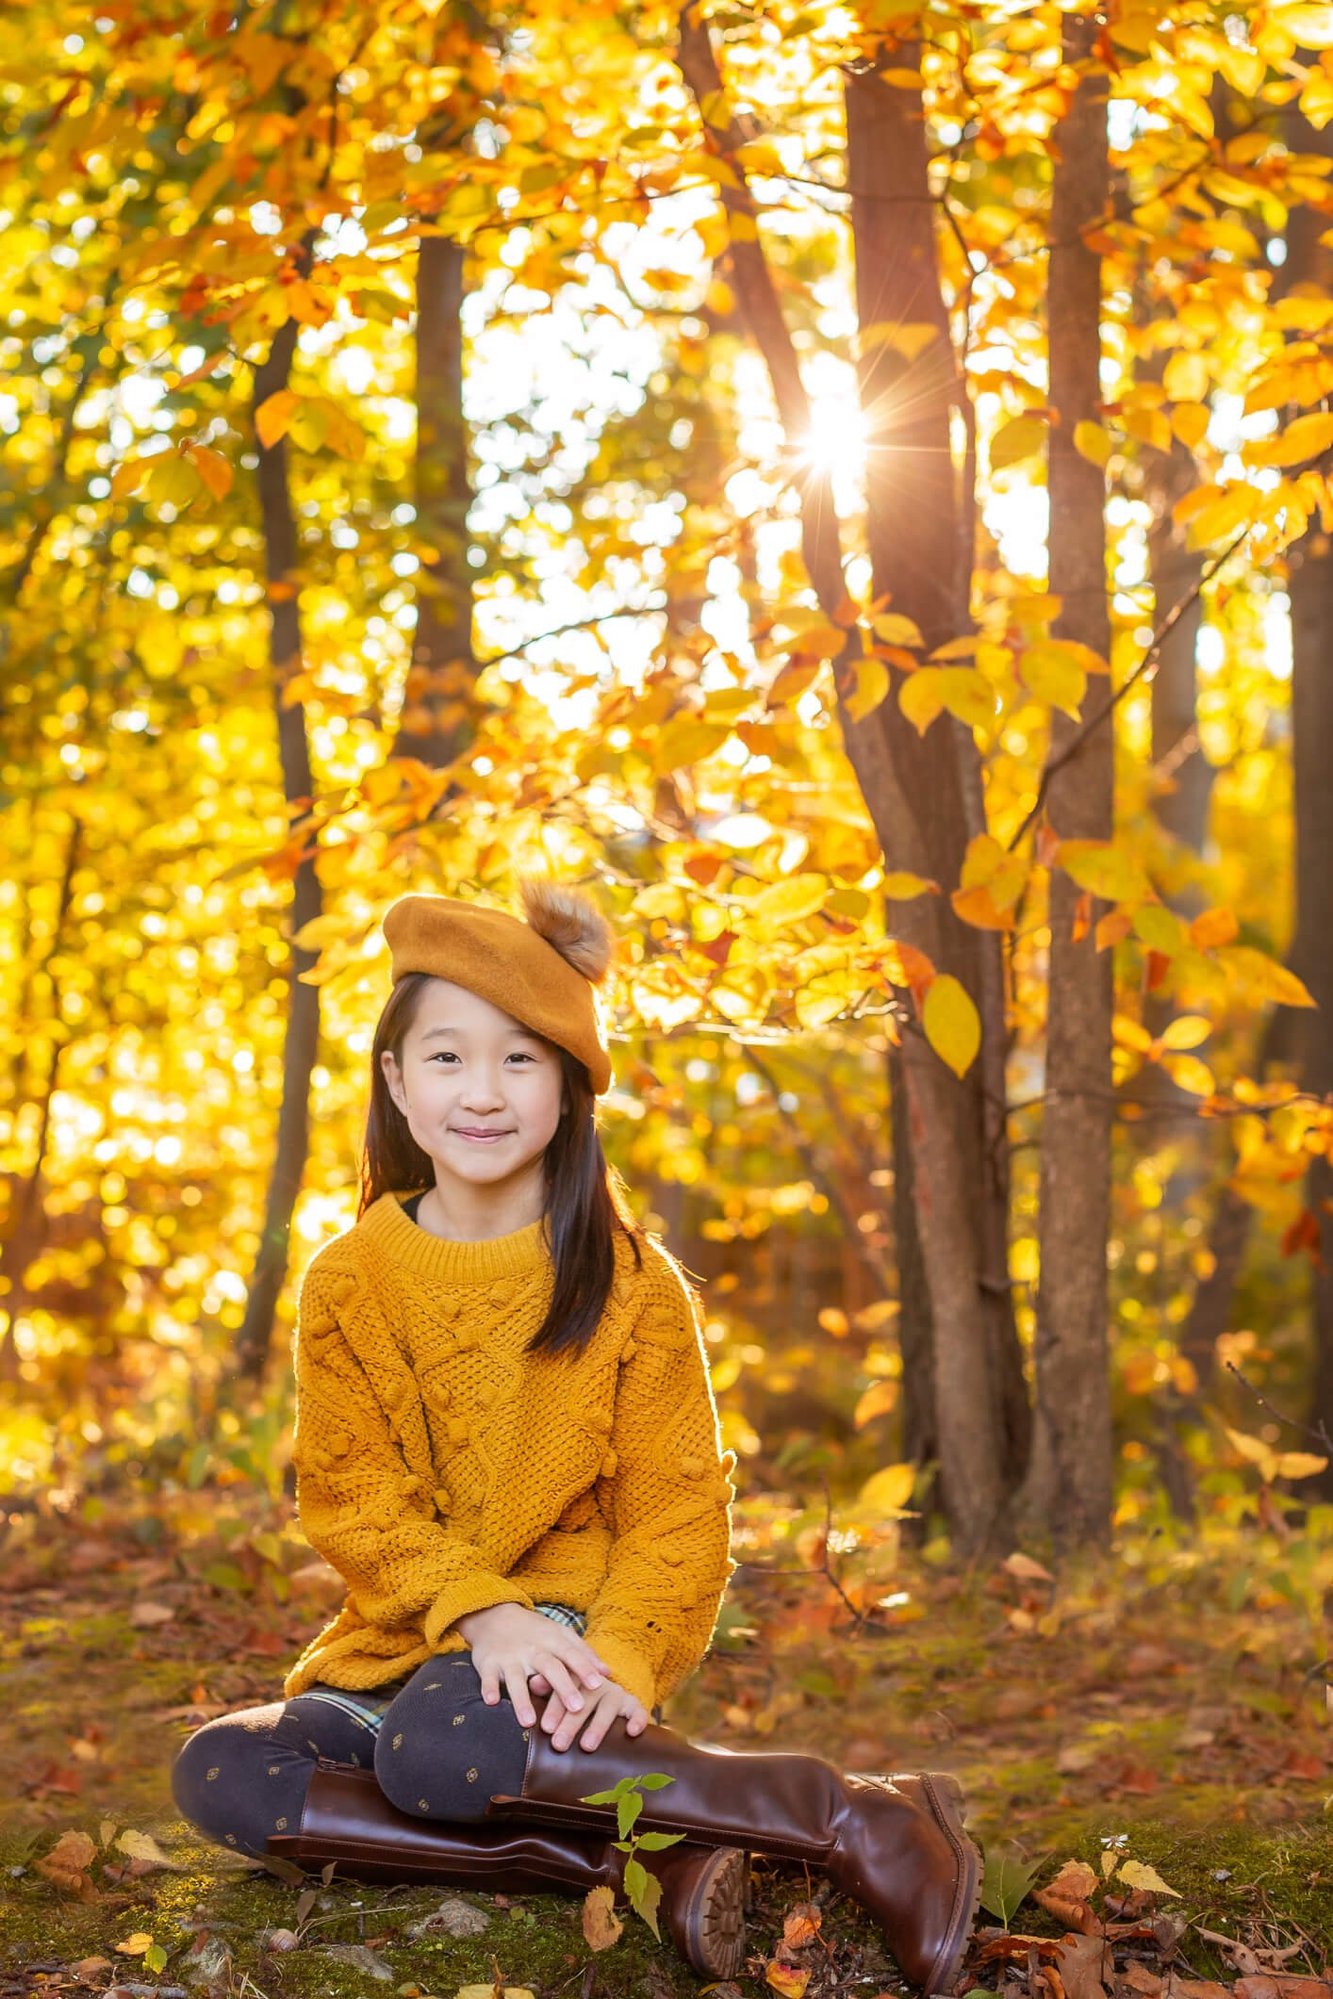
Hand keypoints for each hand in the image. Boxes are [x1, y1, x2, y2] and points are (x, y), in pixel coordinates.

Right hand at [455, 1603, 610, 1727]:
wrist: (494, 1615)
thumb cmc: (534, 1631)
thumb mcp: (559, 1635)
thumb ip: (583, 1653)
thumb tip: (607, 1673)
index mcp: (551, 1641)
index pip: (571, 1654)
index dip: (584, 1668)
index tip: (598, 1685)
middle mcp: (532, 1649)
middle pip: (549, 1667)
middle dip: (562, 1687)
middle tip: (576, 1708)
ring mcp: (509, 1657)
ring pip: (516, 1678)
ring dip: (522, 1699)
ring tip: (529, 1722)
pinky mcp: (487, 1663)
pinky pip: (487, 1677)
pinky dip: (488, 1689)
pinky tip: (491, 1703)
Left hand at [536, 1675, 649, 1750]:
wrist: (595, 1688)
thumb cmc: (568, 1697)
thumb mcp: (555, 1690)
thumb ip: (545, 1688)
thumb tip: (532, 1683)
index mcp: (574, 1676)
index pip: (564, 1688)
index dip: (555, 1708)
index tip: (546, 1728)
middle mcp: (595, 1682)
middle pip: (585, 1699)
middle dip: (571, 1723)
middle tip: (559, 1744)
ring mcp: (614, 1692)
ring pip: (608, 1706)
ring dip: (598, 1726)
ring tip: (587, 1746)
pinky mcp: (631, 1703)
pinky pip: (637, 1709)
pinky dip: (637, 1718)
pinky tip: (632, 1732)